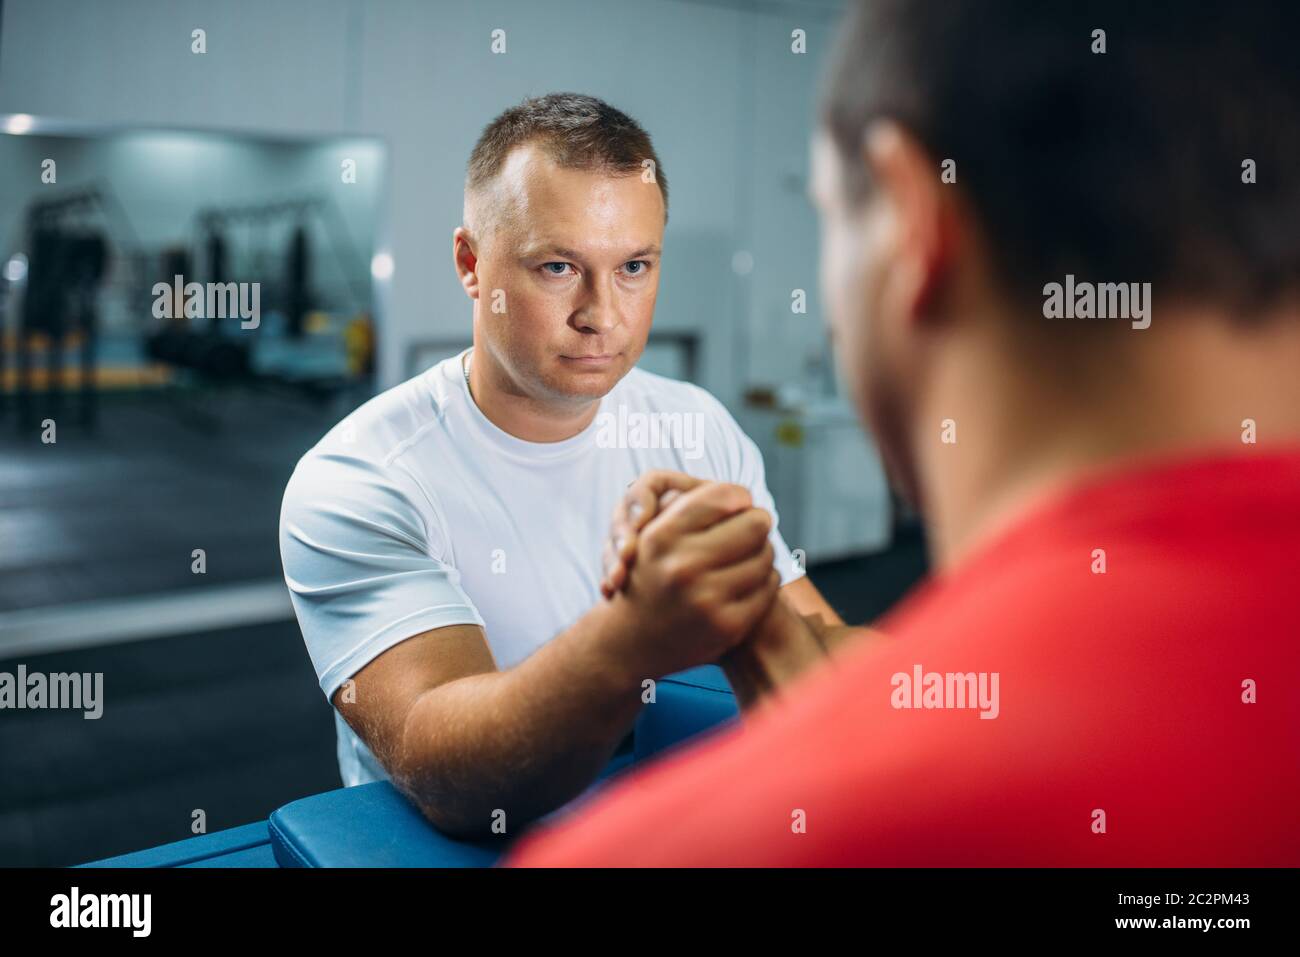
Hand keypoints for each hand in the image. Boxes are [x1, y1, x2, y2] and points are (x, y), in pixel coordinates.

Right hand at [601, 481, 780, 681]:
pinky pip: (769, 586)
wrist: (628, 641)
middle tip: (751, 529)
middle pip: (755, 524)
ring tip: (747, 554)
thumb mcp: (651, 534)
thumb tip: (745, 496)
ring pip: (765, 555)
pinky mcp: (727, 626)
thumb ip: (690, 505)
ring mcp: (706, 599)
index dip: (739, 497)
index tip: (739, 504)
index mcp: (661, 537)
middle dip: (756, 523)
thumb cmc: (647, 576)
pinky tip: (747, 580)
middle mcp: (681, 567)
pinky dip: (764, 580)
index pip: (727, 495)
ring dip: (761, 552)